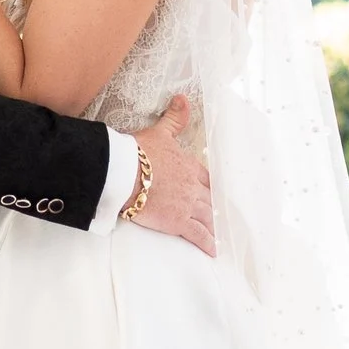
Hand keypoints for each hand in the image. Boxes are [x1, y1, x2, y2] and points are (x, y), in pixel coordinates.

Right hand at [129, 98, 214, 256]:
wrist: (124, 172)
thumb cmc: (138, 152)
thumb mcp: (159, 132)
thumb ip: (174, 118)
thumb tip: (182, 98)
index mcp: (189, 166)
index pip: (206, 178)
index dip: (211, 186)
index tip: (215, 193)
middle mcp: (192, 186)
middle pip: (210, 199)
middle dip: (216, 208)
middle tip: (223, 217)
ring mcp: (187, 205)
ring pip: (208, 217)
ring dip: (215, 226)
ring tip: (221, 235)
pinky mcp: (177, 222)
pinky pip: (198, 234)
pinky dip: (208, 243)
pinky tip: (214, 250)